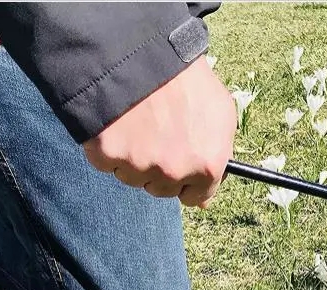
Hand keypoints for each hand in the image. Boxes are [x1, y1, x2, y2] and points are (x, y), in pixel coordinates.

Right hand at [83, 55, 235, 207]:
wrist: (139, 51)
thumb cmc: (183, 79)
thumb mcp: (219, 112)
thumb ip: (219, 154)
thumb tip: (205, 200)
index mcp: (206, 164)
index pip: (198, 197)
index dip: (190, 181)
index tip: (182, 167)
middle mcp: (173, 172)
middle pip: (163, 189)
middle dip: (161, 168)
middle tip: (157, 133)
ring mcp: (139, 167)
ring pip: (134, 178)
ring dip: (135, 159)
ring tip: (138, 122)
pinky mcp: (107, 157)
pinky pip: (108, 164)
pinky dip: (111, 147)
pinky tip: (119, 123)